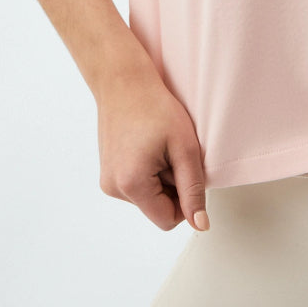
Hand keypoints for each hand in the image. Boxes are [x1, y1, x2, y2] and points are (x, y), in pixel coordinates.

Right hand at [96, 70, 209, 232]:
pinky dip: (149, 170)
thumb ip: (193, 189)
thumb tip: (200, 225)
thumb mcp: (185, 148)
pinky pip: (137, 185)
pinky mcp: (107, 172)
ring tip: (159, 145)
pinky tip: (148, 145)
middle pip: (157, 209)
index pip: (168, 220)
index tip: (187, 170)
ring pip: (148, 197)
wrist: (124, 82)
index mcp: (131, 185)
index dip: (185, 200)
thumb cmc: (155, 108)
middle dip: (172, 185)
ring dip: (161, 177)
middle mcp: (113, 188)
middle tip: (172, 151)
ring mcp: (107, 181)